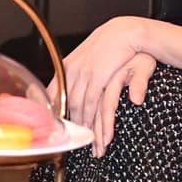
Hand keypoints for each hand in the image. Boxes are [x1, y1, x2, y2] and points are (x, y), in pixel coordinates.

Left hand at [45, 17, 163, 156]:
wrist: (127, 31)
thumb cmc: (110, 46)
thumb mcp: (88, 59)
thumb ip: (78, 78)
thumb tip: (69, 96)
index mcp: (68, 67)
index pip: (54, 94)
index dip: (54, 114)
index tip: (56, 132)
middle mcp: (74, 72)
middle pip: (71, 108)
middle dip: (77, 132)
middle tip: (83, 150)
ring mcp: (87, 76)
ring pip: (85, 111)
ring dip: (92, 133)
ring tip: (98, 150)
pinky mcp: (103, 79)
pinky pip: (101, 106)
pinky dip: (103, 124)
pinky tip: (105, 137)